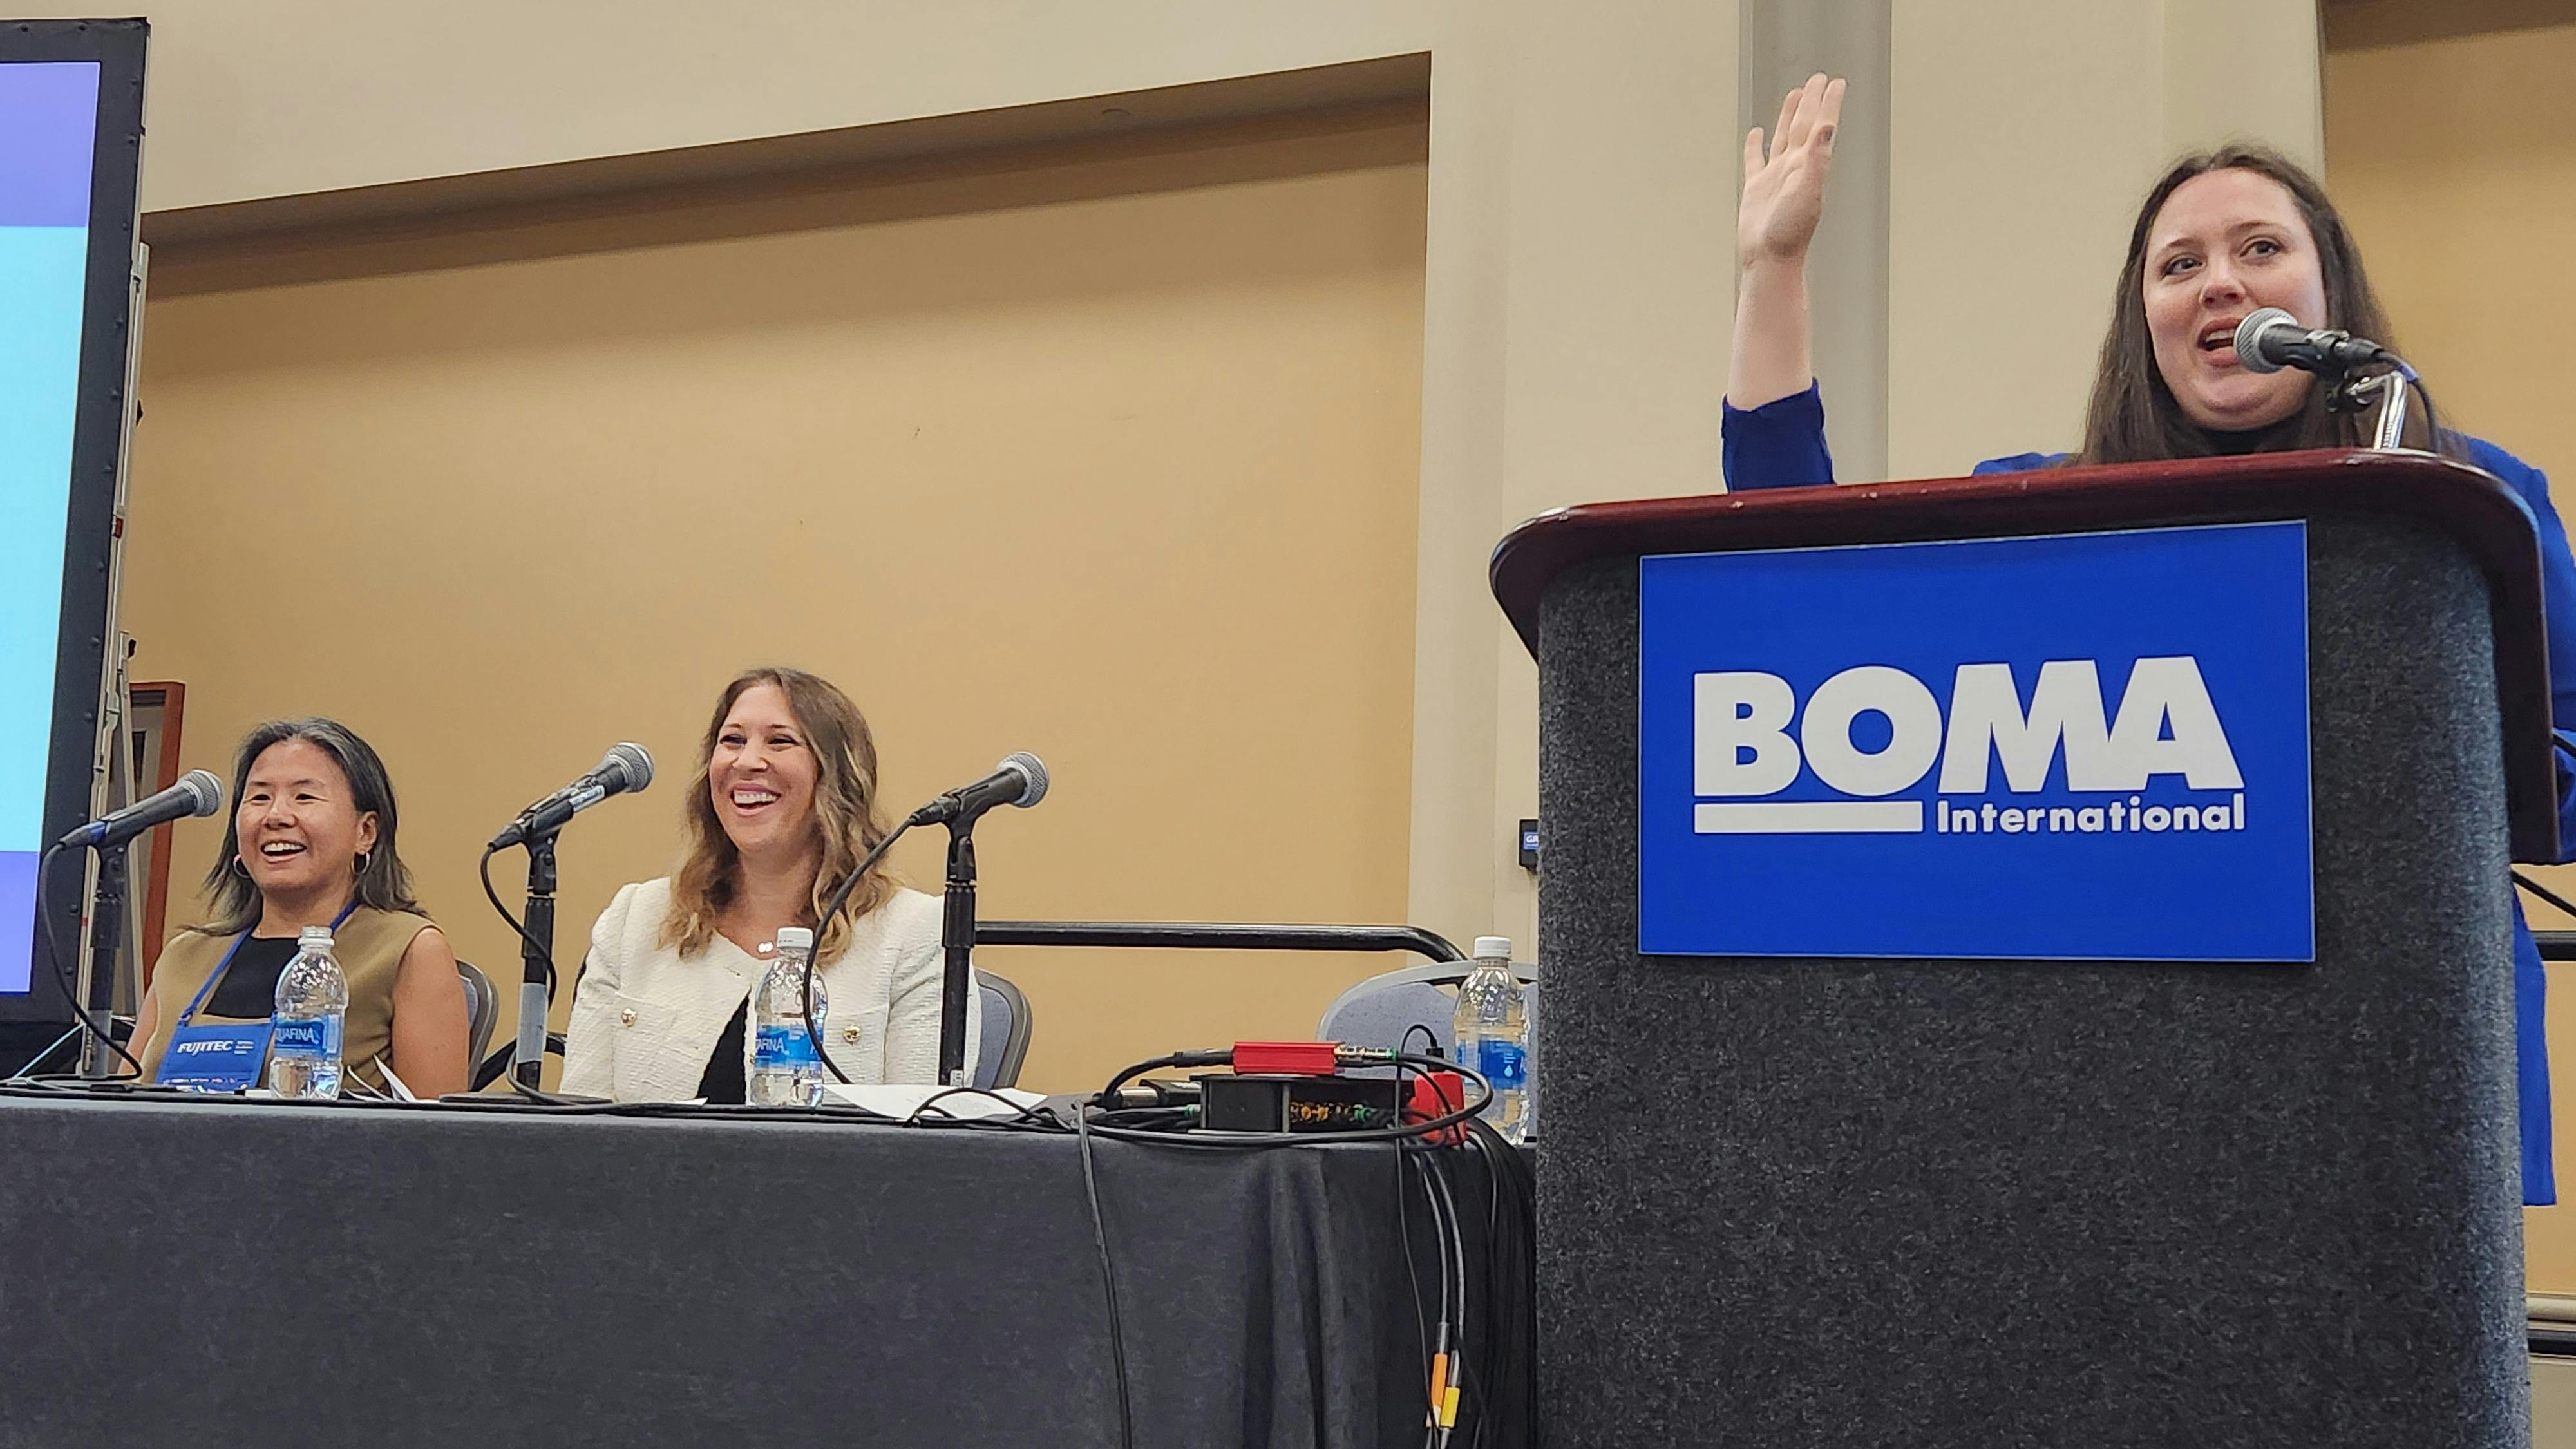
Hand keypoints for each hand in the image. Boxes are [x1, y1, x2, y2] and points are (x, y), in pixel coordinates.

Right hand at [1738, 73, 1844, 271]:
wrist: (1769, 259)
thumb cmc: (1791, 232)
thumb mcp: (1808, 193)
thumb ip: (1818, 159)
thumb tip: (1828, 127)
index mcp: (1809, 165)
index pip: (1821, 126)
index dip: (1828, 104)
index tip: (1836, 82)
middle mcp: (1795, 167)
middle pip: (1805, 125)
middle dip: (1812, 101)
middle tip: (1818, 78)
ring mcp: (1775, 176)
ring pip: (1783, 137)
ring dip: (1789, 115)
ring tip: (1795, 94)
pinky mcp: (1756, 188)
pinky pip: (1755, 160)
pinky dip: (1755, 145)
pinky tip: (1756, 134)